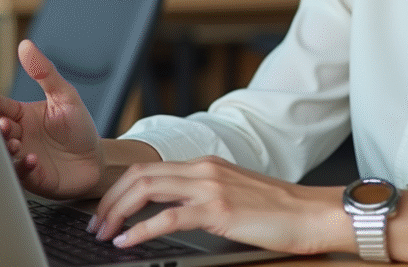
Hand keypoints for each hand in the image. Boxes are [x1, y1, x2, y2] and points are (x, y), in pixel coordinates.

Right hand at [0, 39, 103, 198]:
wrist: (96, 160)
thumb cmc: (78, 128)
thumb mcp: (65, 96)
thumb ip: (45, 72)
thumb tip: (26, 45)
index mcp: (22, 115)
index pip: (0, 106)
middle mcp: (18, 136)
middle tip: (1, 123)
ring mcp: (22, 157)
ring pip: (4, 152)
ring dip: (6, 147)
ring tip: (15, 142)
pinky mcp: (32, 178)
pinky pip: (21, 174)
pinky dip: (23, 167)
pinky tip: (31, 159)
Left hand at [88, 156, 348, 254]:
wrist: (312, 212)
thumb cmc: (279, 210)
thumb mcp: (235, 194)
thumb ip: (204, 196)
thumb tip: (172, 212)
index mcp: (206, 164)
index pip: (150, 168)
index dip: (120, 189)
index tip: (106, 210)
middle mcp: (204, 169)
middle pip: (140, 175)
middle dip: (109, 199)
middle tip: (96, 224)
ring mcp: (210, 187)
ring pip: (146, 189)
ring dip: (117, 212)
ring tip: (104, 233)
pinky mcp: (218, 210)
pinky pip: (167, 216)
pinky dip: (140, 229)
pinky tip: (127, 242)